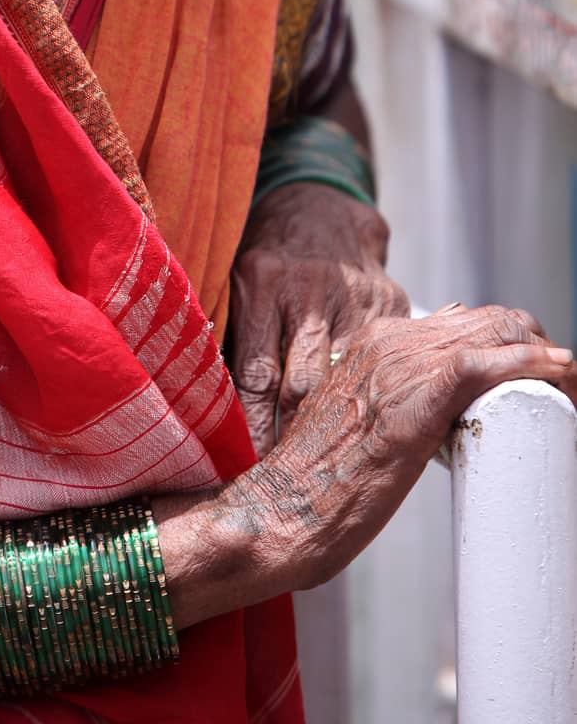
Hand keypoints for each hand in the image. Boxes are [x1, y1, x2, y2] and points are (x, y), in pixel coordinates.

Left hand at [229, 181, 408, 456]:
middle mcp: (310, 288)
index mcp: (263, 280)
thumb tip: (205, 404)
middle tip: (283, 481)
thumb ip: (232, 334)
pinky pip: (381, 359)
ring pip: (346, 379)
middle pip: (304, 384)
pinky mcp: (391, 300)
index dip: (253, 428)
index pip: (257, 374)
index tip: (244, 468)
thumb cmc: (266, 248)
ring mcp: (356, 295)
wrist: (319, 197)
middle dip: (293, 437)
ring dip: (334, 422)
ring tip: (322, 465)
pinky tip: (363, 421)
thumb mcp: (236, 278)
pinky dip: (370, 390)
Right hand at [251, 303, 576, 590]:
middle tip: (564, 382)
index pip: (466, 319)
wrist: (281, 510)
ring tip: (567, 385)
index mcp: (376, 341)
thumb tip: (449, 376)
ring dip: (542, 355)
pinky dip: (527, 364)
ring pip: (492, 333)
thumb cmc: (320, 478)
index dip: (511, 342)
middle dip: (536, 344)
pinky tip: (556, 374)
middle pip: (488, 319)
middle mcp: (388, 343)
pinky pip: (481, 365)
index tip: (540, 371)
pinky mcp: (410, 404)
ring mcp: (399, 369)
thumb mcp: (361, 417)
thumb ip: (398, 389)